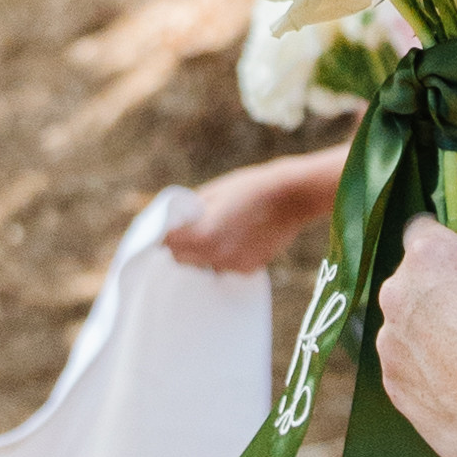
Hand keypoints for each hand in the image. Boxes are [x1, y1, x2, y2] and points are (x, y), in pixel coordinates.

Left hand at [165, 149, 343, 273]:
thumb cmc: (251, 187)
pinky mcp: (249, 269)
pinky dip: (225, 256)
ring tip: (218, 231)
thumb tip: (174, 221)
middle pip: (182, 259)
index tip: (165, 229)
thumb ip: (189, 210)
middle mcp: (215, 256)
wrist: (293, 196)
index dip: (163, 236)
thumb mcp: (214, 191)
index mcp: (202, 234)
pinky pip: (226, 266)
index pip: (166, 244)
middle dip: (181, 246)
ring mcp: (233, 265)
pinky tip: (238, 237)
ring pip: (203, 265)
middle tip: (189, 229)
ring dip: (202, 253)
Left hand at [373, 212, 456, 456]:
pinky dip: (427, 364)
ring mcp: (388, 340)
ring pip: (408, 319)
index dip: (453, 242)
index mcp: (431, 257)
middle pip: (414, 275)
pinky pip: (405, 359)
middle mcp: (397, 293)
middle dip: (443, 286)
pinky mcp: (389, 381)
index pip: (425, 228)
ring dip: (432, 326)